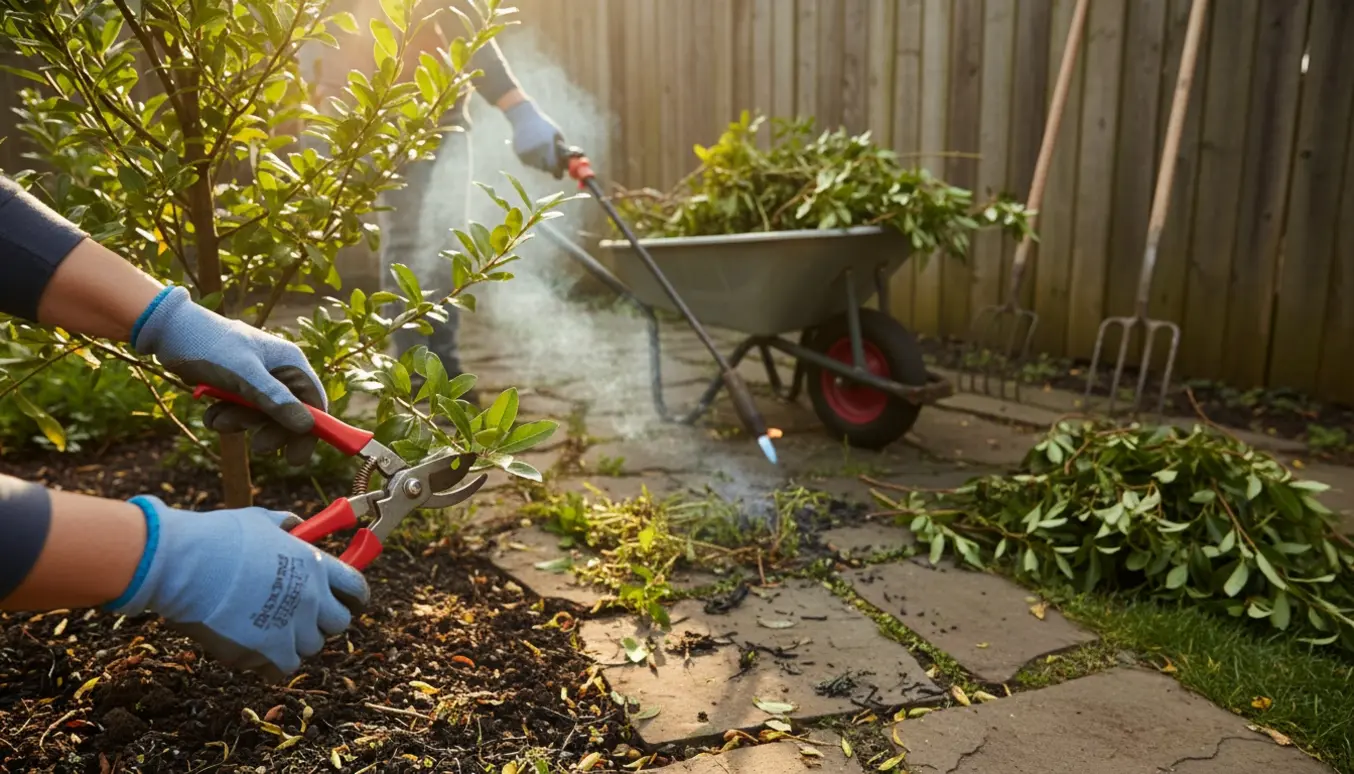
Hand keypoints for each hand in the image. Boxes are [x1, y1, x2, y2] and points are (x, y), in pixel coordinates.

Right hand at [108, 496, 369, 680]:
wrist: (184, 565)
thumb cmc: (217, 537)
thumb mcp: (260, 521)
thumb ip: (285, 526)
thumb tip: (296, 524)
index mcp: (315, 565)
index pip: (357, 588)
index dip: (354, 597)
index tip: (349, 602)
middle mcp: (312, 598)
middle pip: (339, 624)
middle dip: (323, 622)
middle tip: (300, 618)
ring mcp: (293, 627)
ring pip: (311, 647)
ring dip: (294, 642)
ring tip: (268, 630)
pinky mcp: (268, 653)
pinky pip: (285, 668)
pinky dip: (273, 663)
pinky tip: (255, 649)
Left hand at [132, 286, 325, 465]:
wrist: (168, 331)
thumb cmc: (210, 345)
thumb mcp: (243, 375)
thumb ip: (274, 400)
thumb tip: (306, 426)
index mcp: (289, 362)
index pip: (313, 401)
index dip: (310, 430)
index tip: (295, 457)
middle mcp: (278, 371)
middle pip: (289, 413)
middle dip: (270, 430)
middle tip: (258, 447)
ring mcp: (257, 380)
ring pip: (260, 416)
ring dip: (241, 424)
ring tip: (219, 421)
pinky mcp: (236, 387)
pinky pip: (240, 412)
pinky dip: (226, 418)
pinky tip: (210, 414)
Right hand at [504, 100, 564, 176]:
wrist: (524, 118)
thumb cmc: (544, 126)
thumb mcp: (558, 135)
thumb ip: (563, 150)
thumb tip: (569, 165)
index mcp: (548, 146)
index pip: (554, 168)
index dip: (558, 172)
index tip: (560, 173)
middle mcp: (536, 152)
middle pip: (546, 169)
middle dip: (550, 167)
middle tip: (552, 162)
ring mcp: (526, 154)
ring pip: (537, 167)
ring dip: (541, 163)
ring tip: (541, 149)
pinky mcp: (519, 155)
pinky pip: (529, 163)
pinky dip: (533, 159)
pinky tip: (532, 148)